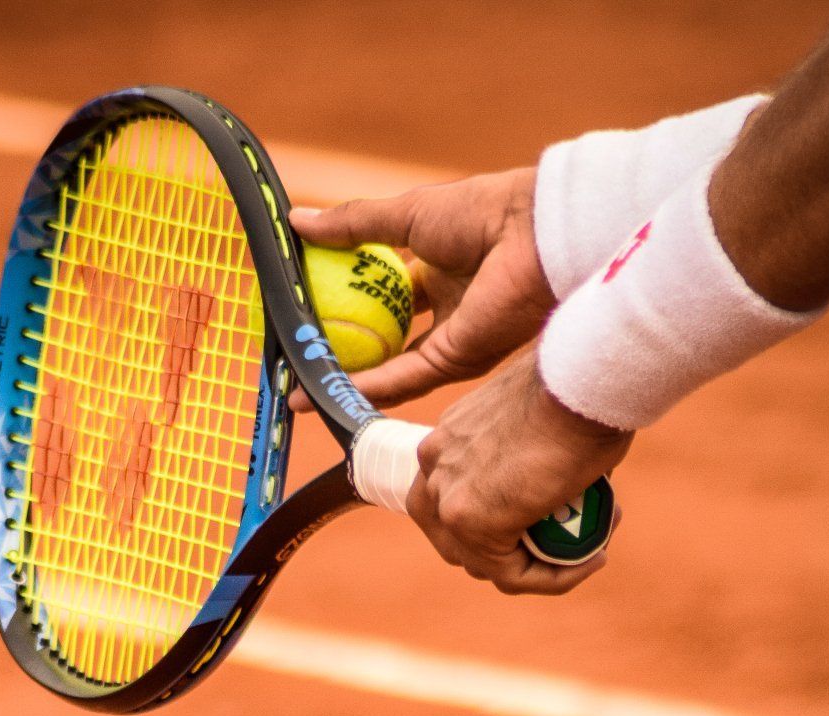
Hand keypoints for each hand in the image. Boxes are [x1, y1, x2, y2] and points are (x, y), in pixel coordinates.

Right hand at [289, 168, 554, 409]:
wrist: (532, 234)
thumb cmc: (480, 212)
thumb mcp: (404, 214)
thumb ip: (352, 225)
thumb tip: (296, 222)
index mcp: (437, 269)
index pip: (380, 293)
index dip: (342, 300)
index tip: (302, 306)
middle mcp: (445, 309)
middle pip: (383, 337)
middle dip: (341, 348)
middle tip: (295, 354)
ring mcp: (451, 338)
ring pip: (388, 367)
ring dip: (344, 377)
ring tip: (297, 387)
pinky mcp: (456, 361)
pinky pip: (402, 378)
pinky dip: (363, 386)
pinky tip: (325, 390)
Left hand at [406, 350, 631, 594]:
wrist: (580, 380)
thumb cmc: (577, 388)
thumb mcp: (542, 418)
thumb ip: (532, 452)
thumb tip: (560, 480)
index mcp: (447, 438)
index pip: (453, 499)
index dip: (498, 522)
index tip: (551, 519)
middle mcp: (434, 465)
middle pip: (456, 538)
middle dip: (510, 551)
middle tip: (565, 543)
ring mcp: (446, 494)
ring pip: (484, 563)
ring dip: (539, 567)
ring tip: (591, 548)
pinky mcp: (470, 521)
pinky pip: (512, 574)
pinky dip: (553, 578)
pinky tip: (592, 559)